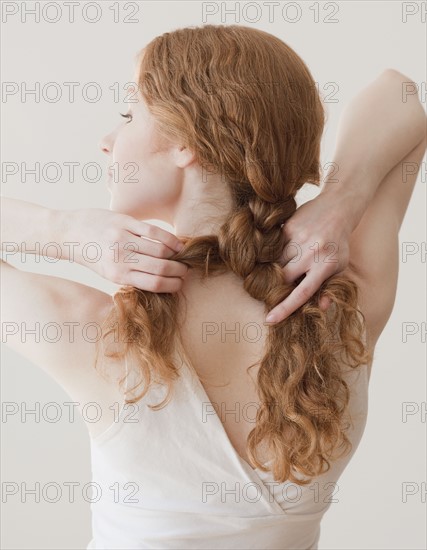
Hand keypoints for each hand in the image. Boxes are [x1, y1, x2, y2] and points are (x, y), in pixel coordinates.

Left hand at [67, 209, 187, 291]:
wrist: (67, 232)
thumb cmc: (91, 255)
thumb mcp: (107, 273)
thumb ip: (131, 277)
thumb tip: (161, 281)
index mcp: (117, 276)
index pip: (155, 284)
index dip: (173, 285)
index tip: (180, 283)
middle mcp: (121, 259)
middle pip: (161, 268)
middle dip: (179, 270)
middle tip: (185, 270)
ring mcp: (122, 239)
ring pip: (161, 250)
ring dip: (176, 254)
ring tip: (181, 255)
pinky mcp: (123, 222)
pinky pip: (153, 231)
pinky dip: (169, 238)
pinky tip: (176, 242)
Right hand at [265, 192, 352, 323]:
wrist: (337, 208)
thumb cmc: (339, 243)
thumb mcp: (341, 266)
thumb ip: (330, 287)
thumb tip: (321, 308)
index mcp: (326, 266)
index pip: (302, 293)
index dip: (285, 308)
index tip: (269, 320)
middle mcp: (310, 253)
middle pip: (283, 277)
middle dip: (277, 285)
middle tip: (276, 287)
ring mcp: (297, 239)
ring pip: (275, 262)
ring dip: (275, 269)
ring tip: (284, 266)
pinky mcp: (287, 228)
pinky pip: (274, 247)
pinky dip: (274, 253)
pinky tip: (284, 250)